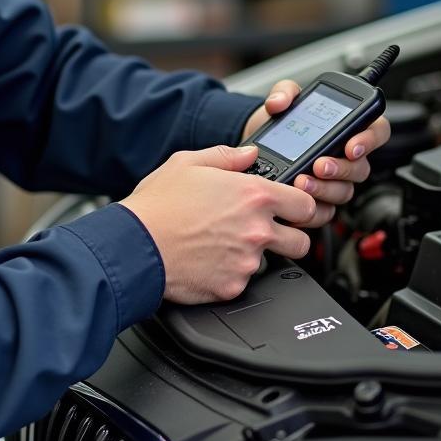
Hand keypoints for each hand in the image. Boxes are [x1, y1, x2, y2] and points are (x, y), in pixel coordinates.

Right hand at [121, 143, 316, 304]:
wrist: (134, 245)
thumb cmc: (157, 205)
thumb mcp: (187, 163)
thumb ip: (226, 155)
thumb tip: (249, 154)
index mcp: (253, 194)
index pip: (305, 204)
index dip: (300, 207)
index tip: (291, 209)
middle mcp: (256, 229)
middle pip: (302, 242)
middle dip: (289, 237)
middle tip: (265, 232)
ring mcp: (247, 261)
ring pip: (269, 263)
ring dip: (253, 255)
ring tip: (222, 244)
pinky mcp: (233, 287)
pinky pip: (242, 281)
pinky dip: (229, 274)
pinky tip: (207, 260)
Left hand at [241, 79, 391, 226]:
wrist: (260, 145)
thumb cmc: (283, 122)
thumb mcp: (283, 98)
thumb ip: (284, 91)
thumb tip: (279, 102)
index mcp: (350, 128)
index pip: (377, 132)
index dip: (369, 140)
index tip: (351, 145)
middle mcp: (348, 156)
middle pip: (361, 168)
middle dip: (341, 168)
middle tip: (320, 165)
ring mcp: (337, 180)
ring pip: (344, 191)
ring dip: (324, 188)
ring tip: (301, 180)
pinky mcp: (320, 199)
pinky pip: (326, 210)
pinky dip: (312, 208)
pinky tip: (296, 200)